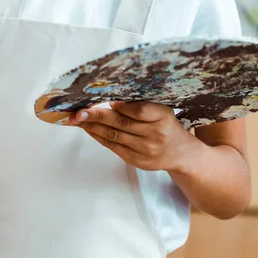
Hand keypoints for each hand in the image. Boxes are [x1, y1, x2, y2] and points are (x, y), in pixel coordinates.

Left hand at [70, 101, 197, 171]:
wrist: (180, 152)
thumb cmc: (166, 124)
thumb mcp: (162, 109)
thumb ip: (141, 103)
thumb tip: (110, 96)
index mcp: (163, 117)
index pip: (141, 111)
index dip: (123, 106)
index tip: (107, 99)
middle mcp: (155, 134)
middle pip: (122, 123)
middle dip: (97, 116)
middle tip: (79, 111)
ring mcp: (146, 150)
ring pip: (114, 136)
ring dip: (92, 127)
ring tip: (77, 119)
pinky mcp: (137, 161)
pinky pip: (113, 147)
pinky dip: (98, 137)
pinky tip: (88, 129)